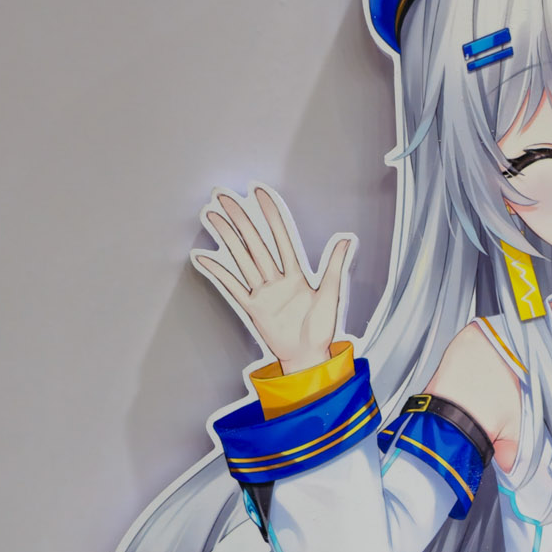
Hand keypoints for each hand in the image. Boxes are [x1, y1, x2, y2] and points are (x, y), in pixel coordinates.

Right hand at [192, 186, 353, 374]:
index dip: (270, 216)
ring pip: (242, 259)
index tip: (259, 194)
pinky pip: (233, 287)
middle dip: (240, 219)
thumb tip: (345, 239)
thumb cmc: (321, 329)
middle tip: (224, 197)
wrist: (309, 357)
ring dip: (227, 238)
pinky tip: (205, 258)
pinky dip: (218, 273)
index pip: (280, 238)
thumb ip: (334, 266)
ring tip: (213, 218)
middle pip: (255, 243)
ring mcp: (263, 293)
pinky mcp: (253, 308)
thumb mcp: (331, 294)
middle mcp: (276, 280)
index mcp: (296, 275)